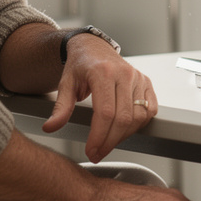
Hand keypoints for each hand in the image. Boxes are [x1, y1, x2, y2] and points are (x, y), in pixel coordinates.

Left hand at [43, 33, 156, 162]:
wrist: (93, 47)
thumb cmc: (79, 66)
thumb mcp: (66, 84)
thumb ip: (60, 107)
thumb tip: (51, 127)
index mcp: (102, 73)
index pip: (105, 113)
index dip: (99, 137)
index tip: (91, 151)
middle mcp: (124, 73)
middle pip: (123, 119)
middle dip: (110, 142)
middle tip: (98, 153)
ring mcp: (137, 77)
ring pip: (138, 117)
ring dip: (124, 136)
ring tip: (109, 142)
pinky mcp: (146, 82)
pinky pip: (149, 110)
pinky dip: (139, 125)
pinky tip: (125, 130)